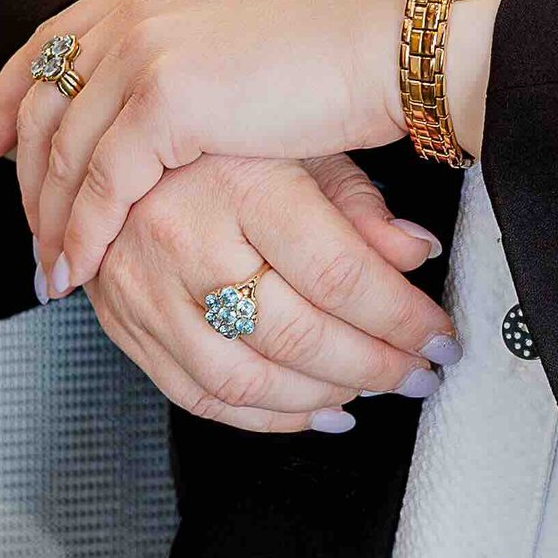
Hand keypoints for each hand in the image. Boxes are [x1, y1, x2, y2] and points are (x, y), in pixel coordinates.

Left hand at [0, 0, 411, 290]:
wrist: (388, 42)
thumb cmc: (342, 50)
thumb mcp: (245, 43)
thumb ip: (194, 64)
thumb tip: (166, 119)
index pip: (54, 39)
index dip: (9, 95)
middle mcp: (137, 13)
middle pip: (43, 99)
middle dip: (22, 174)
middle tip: (26, 232)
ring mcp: (146, 51)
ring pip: (63, 150)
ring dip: (50, 220)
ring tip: (52, 273)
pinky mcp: (165, 98)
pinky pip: (101, 183)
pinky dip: (81, 233)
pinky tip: (79, 270)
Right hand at [76, 147, 459, 433]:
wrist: (116, 143)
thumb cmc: (225, 141)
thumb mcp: (301, 145)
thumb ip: (360, 204)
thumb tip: (418, 256)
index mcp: (242, 184)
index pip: (337, 274)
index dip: (400, 317)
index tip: (441, 335)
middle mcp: (187, 241)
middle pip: (297, 335)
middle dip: (374, 366)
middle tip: (420, 372)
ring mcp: (147, 291)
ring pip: (247, 379)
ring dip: (324, 398)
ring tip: (375, 390)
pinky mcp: (125, 326)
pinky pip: (199, 396)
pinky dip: (265, 417)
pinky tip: (316, 409)